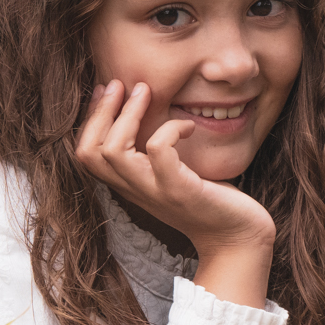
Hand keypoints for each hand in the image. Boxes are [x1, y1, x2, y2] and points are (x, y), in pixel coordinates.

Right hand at [73, 80, 275, 306]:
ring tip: (146, 92)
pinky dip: (170, 128)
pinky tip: (188, 127)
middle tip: (121, 84)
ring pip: (113, 151)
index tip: (106, 91)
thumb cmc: (210, 201)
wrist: (237, 239)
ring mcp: (155, 191)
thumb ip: (156, 153)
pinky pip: (158, 149)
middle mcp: (135, 190)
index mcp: (129, 186)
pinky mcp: (179, 189)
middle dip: (100, 111)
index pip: (86, 155)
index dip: (91, 120)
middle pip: (89, 152)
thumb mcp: (174, 173)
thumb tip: (151, 112)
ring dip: (128, 114)